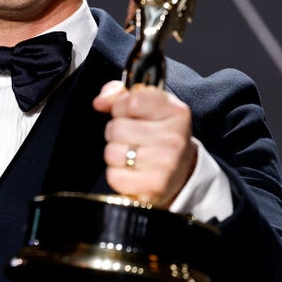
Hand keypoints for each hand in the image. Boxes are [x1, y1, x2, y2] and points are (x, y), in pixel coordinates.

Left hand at [92, 80, 196, 207]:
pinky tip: (133, 171)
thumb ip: (120, 94)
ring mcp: (166, 164)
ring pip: (111, 152)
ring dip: (115, 154)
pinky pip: (114, 176)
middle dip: (116, 131)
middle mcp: (173, 137)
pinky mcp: (154, 187)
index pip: (132, 101)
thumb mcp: (148, 105)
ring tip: (132, 154)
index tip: (128, 113)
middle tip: (131, 137)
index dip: (121, 106)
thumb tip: (100, 102)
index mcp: (175, 112)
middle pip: (117, 128)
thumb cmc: (160, 134)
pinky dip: (118, 175)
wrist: (182, 171)